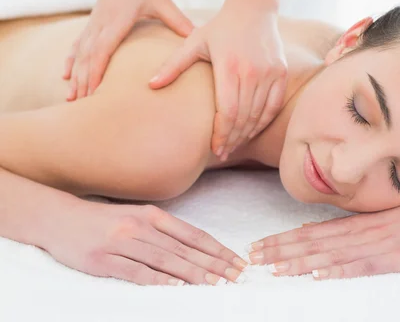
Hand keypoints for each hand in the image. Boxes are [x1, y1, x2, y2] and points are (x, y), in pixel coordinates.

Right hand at [41, 199, 246, 284]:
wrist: (59, 218)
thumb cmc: (103, 219)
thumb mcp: (136, 217)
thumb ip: (163, 231)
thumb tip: (196, 249)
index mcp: (152, 215)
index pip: (193, 235)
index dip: (217, 250)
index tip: (236, 262)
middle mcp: (141, 226)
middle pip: (184, 249)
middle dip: (214, 265)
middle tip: (235, 277)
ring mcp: (122, 242)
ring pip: (165, 260)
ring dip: (193, 274)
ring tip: (215, 285)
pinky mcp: (103, 259)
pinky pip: (135, 272)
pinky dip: (157, 280)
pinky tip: (175, 288)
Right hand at [64, 0, 192, 99]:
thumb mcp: (162, 1)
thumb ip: (178, 21)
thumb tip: (196, 36)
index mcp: (116, 21)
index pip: (102, 51)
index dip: (95, 72)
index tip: (93, 92)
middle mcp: (100, 24)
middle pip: (87, 58)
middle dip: (83, 82)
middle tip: (81, 107)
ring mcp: (93, 24)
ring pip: (79, 54)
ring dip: (75, 76)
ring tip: (71, 98)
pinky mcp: (92, 23)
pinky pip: (77, 44)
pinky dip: (70, 60)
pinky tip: (64, 74)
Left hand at [149, 3, 287, 160]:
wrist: (253, 9)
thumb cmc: (220, 27)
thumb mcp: (194, 42)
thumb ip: (173, 65)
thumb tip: (150, 85)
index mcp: (229, 65)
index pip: (228, 110)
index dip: (222, 133)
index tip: (215, 149)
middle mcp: (252, 71)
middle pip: (243, 117)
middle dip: (232, 138)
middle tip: (222, 152)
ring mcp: (270, 72)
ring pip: (259, 114)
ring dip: (246, 133)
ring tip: (234, 145)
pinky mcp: (281, 73)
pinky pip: (274, 105)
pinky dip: (263, 121)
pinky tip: (251, 130)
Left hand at [247, 188, 399, 278]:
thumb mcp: (384, 213)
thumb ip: (352, 225)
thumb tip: (315, 232)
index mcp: (360, 222)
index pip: (313, 233)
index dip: (284, 240)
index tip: (258, 247)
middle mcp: (365, 231)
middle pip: (316, 243)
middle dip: (282, 251)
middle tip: (253, 258)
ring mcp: (382, 243)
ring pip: (334, 254)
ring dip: (302, 262)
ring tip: (275, 270)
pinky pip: (366, 265)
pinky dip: (342, 270)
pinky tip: (321, 275)